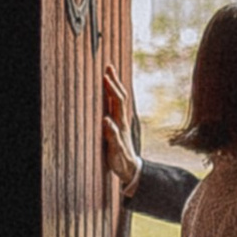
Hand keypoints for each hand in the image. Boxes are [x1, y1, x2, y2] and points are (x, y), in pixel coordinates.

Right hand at [99, 61, 141, 199]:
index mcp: (120, 124)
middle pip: (120, 97)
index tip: (105, 77)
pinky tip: (110, 93)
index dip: (112, 89)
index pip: (117, 102)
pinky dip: (113, 96)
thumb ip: (111, 136)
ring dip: (115, 86)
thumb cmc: (121, 161)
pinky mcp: (119, 125)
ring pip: (119, 100)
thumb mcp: (115, 151)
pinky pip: (116, 106)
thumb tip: (106, 120)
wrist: (131, 169)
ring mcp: (121, 122)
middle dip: (114, 81)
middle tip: (108, 67)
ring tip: (109, 74)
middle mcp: (122, 120)